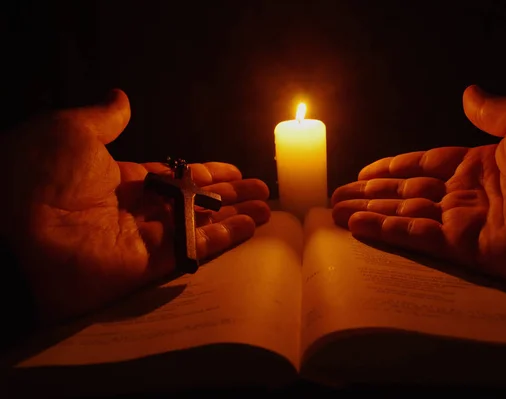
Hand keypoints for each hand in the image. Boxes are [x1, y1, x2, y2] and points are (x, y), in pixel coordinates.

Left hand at [0, 89, 269, 323]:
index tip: (233, 169)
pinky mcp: (147, 265)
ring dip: (234, 217)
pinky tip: (252, 226)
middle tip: (260, 189)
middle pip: (192, 202)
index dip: (205, 173)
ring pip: (199, 226)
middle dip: (228, 195)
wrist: (16, 228)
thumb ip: (104, 118)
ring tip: (268, 209)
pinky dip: (224, 239)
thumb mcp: (72, 130)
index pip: (172, 177)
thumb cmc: (40, 174)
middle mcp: (133, 210)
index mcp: (116, 179)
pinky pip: (192, 250)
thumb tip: (121, 98)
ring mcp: (142, 239)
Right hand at [332, 85, 505, 296]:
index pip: (427, 165)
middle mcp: (473, 195)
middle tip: (336, 195)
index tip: (364, 169)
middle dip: (372, 193)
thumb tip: (468, 93)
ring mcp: (471, 224)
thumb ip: (494, 111)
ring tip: (335, 212)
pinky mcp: (472, 250)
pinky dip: (388, 233)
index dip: (393, 167)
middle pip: (409, 193)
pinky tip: (359, 227)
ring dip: (370, 214)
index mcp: (485, 163)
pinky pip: (421, 238)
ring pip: (407, 216)